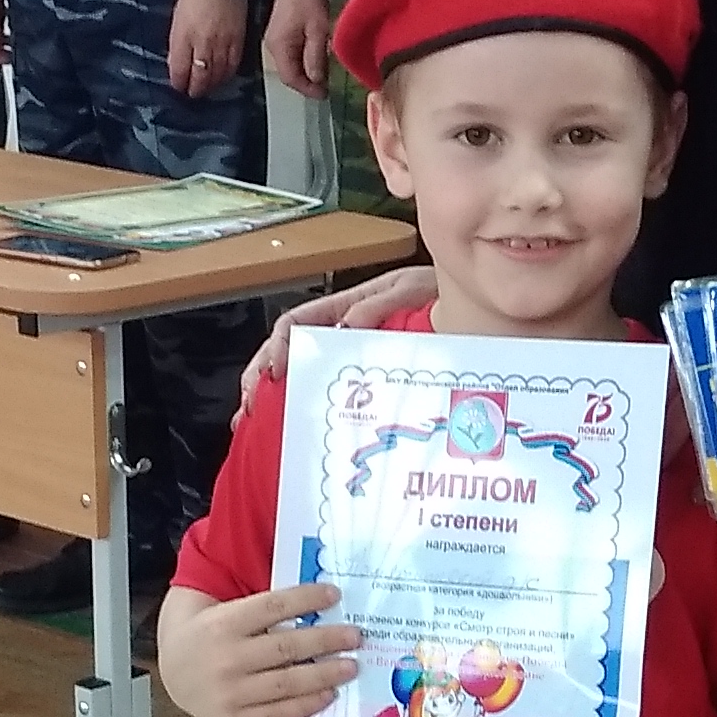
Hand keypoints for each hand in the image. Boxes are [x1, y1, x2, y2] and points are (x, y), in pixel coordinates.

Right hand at [154, 577, 362, 716]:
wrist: (171, 671)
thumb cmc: (208, 635)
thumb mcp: (225, 611)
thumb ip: (262, 609)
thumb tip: (317, 602)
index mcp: (223, 623)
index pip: (273, 606)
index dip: (307, 599)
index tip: (335, 595)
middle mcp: (226, 659)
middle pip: (286, 647)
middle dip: (327, 641)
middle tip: (355, 638)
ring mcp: (228, 693)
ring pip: (286, 683)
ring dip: (324, 675)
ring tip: (350, 668)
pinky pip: (276, 714)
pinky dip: (305, 706)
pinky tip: (327, 695)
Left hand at [168, 0, 248, 97]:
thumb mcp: (178, 16)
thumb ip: (178, 40)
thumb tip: (177, 59)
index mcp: (183, 37)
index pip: (179, 70)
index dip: (179, 82)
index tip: (178, 86)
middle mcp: (201, 44)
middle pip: (199, 77)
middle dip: (195, 89)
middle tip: (193, 93)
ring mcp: (221, 44)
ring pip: (217, 74)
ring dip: (211, 85)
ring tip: (208, 88)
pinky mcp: (237, 40)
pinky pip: (233, 65)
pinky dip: (227, 74)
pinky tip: (224, 76)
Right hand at [238, 263, 427, 408]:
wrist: (467, 306)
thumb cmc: (436, 292)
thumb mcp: (409, 289)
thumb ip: (378, 304)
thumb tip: (346, 324)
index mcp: (344, 307)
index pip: (296, 323)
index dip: (278, 346)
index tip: (276, 373)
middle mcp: (339, 330)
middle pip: (287, 351)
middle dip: (261, 376)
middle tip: (250, 406)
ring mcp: (347, 353)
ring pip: (299, 371)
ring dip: (272, 394)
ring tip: (253, 421)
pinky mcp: (362, 375)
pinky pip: (326, 388)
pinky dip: (302, 405)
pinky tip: (287, 426)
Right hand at [264, 0, 332, 95]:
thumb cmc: (307, 1)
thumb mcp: (317, 30)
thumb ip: (316, 57)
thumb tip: (317, 81)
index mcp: (280, 48)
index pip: (291, 79)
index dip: (308, 89)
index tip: (325, 95)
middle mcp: (273, 48)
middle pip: (290, 74)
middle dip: (308, 83)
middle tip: (327, 87)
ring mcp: (275, 41)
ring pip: (291, 66)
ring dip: (307, 73)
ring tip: (325, 75)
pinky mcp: (281, 35)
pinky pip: (292, 55)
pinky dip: (304, 61)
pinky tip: (317, 60)